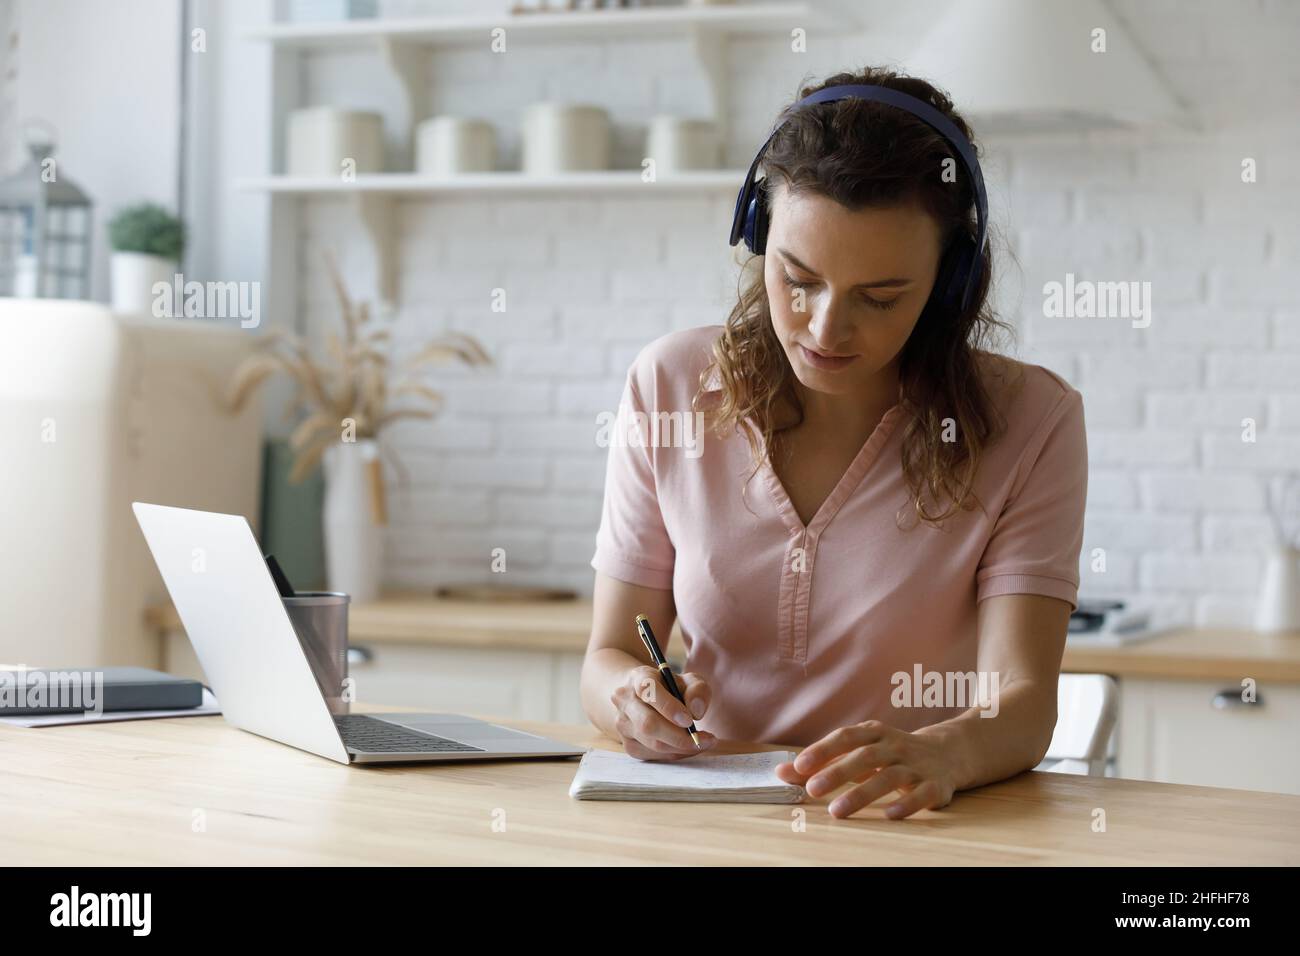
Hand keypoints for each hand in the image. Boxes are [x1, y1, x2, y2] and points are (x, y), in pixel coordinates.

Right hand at [610, 666, 715, 760]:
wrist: (643, 697)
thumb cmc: (670, 688)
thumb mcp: (688, 681)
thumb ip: (698, 690)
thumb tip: (696, 712)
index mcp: (638, 678)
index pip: (647, 691)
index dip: (668, 707)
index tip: (689, 720)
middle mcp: (625, 701)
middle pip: (647, 724)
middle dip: (679, 737)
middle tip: (705, 739)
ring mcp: (623, 724)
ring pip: (651, 743)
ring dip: (681, 748)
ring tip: (702, 742)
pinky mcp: (628, 743)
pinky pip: (653, 755)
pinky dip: (675, 754)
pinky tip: (687, 747)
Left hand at [775, 720, 959, 818]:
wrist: (948, 752)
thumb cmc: (892, 753)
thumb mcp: (859, 751)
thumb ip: (822, 762)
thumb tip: (780, 772)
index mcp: (874, 733)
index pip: (845, 737)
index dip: (822, 750)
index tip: (799, 766)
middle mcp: (895, 746)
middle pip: (865, 756)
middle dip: (837, 772)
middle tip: (812, 789)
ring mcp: (916, 765)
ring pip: (889, 777)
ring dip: (862, 794)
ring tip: (836, 811)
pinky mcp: (935, 785)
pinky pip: (922, 794)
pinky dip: (906, 804)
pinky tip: (888, 815)